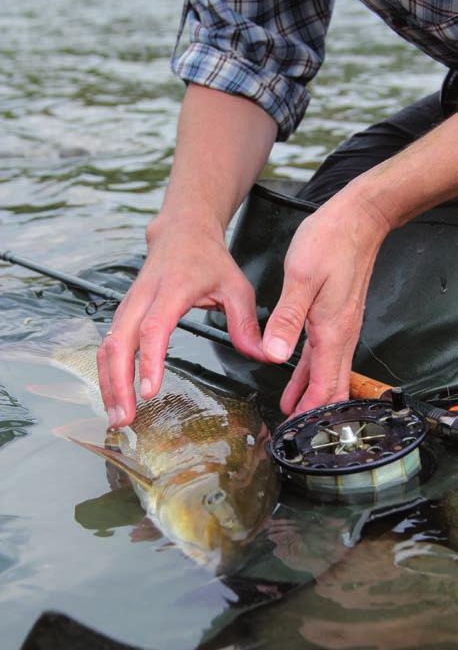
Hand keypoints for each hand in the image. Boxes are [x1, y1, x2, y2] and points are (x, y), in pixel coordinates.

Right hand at [97, 214, 264, 426]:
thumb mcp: (237, 286)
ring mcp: (128, 304)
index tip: (150, 391)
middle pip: (118, 343)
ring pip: (107, 346)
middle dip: (118, 383)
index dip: (150, 361)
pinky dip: (107, 372)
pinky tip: (115, 396)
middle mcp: (142, 297)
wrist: (181, 231)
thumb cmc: (209, 259)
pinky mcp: (123, 312)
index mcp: (171, 290)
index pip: (153, 328)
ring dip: (108, 382)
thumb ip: (246, 323)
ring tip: (116, 416)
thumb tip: (262, 357)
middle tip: (124, 419)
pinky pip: (108, 344)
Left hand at [262, 187, 389, 415]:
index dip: (311, 412)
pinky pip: (324, 352)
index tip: (296, 431)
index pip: (325, 386)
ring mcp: (341, 325)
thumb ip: (286, 319)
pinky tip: (296, 372)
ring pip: (327, 371)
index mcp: (333, 331)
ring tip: (291, 409)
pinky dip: (310, 370)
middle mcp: (341, 333)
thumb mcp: (302, 279)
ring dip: (310, 391)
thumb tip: (273, 354)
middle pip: (330, 385)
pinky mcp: (336, 315)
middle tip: (293, 429)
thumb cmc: (331, 242)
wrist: (358, 219)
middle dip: (312, 410)